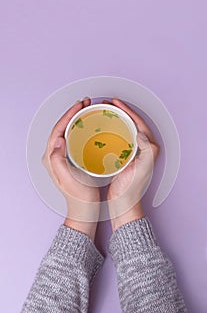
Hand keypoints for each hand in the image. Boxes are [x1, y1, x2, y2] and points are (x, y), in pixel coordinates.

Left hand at [42, 97, 99, 240]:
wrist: (84, 209)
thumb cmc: (79, 197)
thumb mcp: (69, 179)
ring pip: (67, 131)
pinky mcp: (70, 159)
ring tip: (87, 109)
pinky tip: (90, 125)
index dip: (68, 115)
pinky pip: (73, 138)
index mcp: (51, 158)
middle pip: (61, 127)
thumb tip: (58, 139)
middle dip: (72, 113)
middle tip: (85, 103)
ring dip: (76, 119)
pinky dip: (80, 128)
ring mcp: (62, 157)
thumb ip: (58, 160)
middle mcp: (54, 155)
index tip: (79, 106)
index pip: (57, 130)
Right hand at [106, 98, 158, 230]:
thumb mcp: (143, 168)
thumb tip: (141, 132)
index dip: (127, 109)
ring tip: (103, 113)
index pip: (138, 121)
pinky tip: (100, 130)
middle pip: (130, 123)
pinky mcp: (122, 157)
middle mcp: (141, 147)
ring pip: (123, 129)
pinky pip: (116, 138)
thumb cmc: (132, 188)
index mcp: (148, 147)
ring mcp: (131, 152)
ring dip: (114, 119)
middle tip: (107, 104)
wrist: (123, 203)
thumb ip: (148, 149)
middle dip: (119, 111)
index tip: (115, 102)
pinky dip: (109, 131)